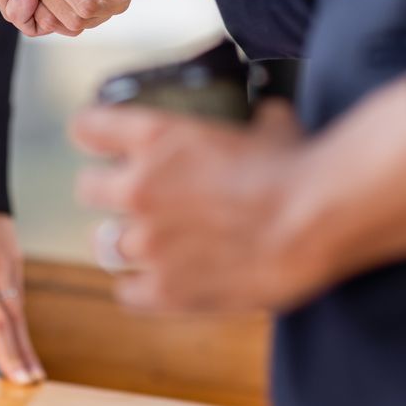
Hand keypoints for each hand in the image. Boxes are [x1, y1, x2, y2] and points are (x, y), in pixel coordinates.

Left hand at [70, 80, 405, 312]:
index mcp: (156, 137)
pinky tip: (158, 284)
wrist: (318, 220)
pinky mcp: (166, 289)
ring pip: (104, 244)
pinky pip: (128, 292)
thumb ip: (252, 121)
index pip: (87, 128)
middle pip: (88, 189)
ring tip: (151, 244)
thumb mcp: (270, 125)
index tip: (99, 141)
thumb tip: (269, 113)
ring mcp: (148, 241)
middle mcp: (138, 187)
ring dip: (125, 242)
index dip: (94, 134)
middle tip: (137, 199)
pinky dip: (140, 288)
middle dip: (110, 192)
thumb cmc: (299, 167)